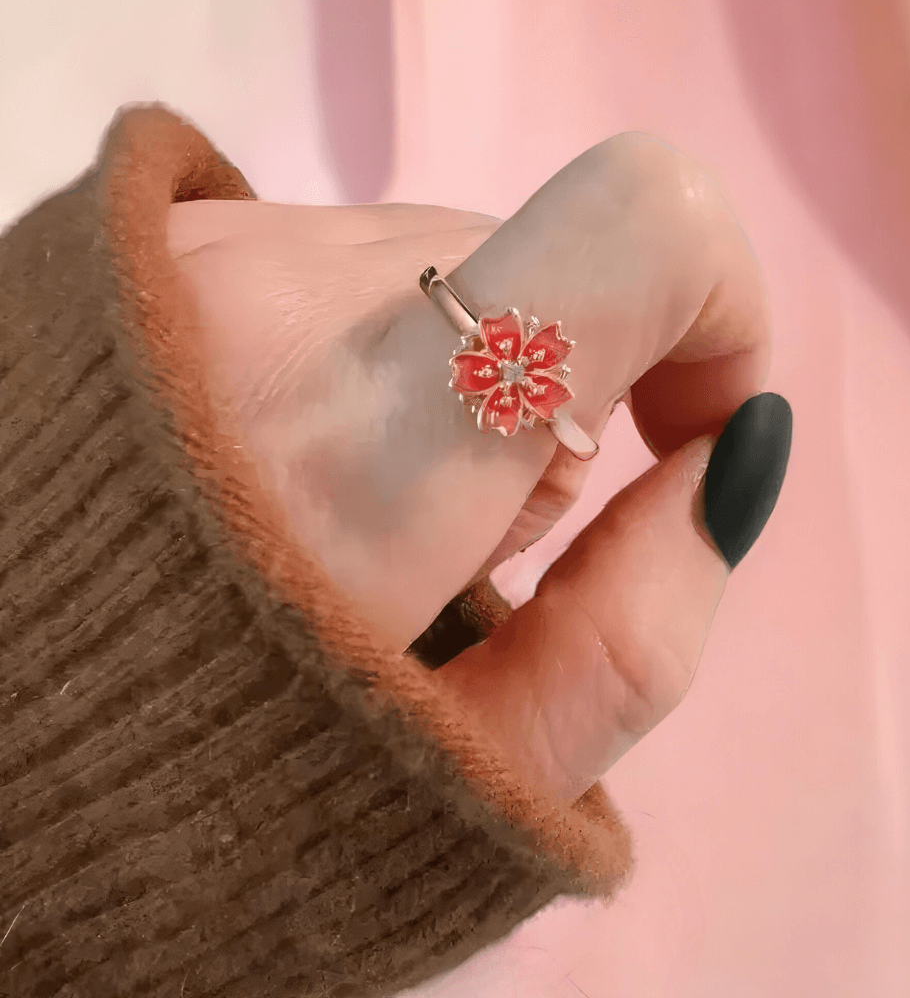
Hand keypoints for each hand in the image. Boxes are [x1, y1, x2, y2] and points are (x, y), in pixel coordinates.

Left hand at [168, 132, 778, 802]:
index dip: (718, 308)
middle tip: (465, 532)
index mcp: (372, 442)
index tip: (683, 426)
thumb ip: (640, 635)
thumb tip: (733, 463)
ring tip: (369, 508)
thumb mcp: (474, 780)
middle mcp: (281, 301)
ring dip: (469, 384)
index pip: (639, 227)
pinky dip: (386, 356)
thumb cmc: (227, 786)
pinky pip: (358, 266)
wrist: (3, 710)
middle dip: (558, 405)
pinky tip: (307, 457)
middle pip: (546, 265)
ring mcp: (210, 255)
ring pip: (456, 265)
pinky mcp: (171, 244)